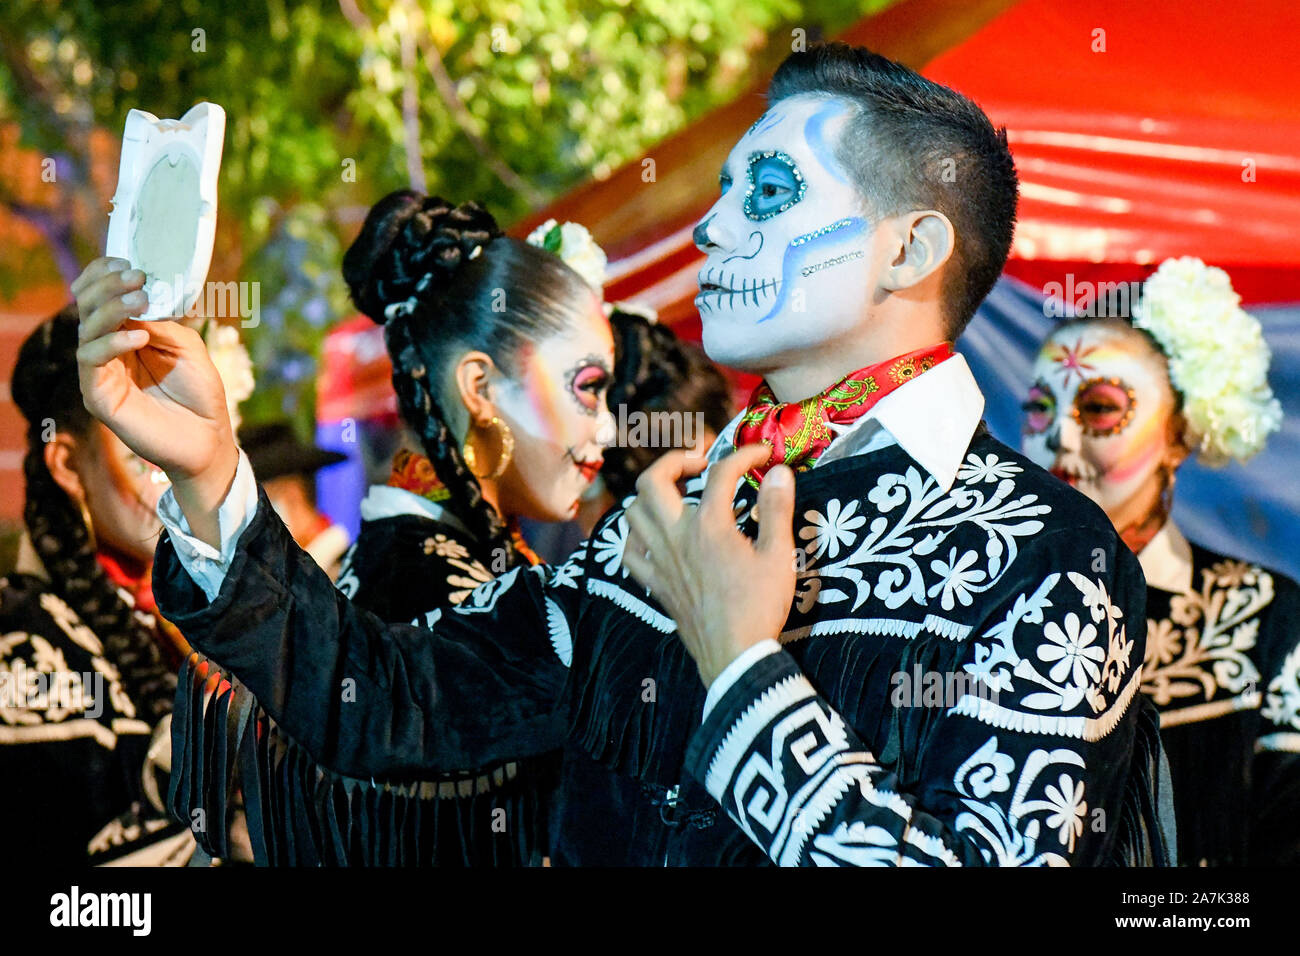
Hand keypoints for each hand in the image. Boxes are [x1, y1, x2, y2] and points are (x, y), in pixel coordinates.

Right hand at [74, 257, 238, 545]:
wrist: (209, 439)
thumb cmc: (200, 393)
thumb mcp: (187, 346)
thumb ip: (162, 322)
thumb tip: (139, 299)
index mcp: (126, 335)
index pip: (102, 298)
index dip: (106, 276)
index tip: (128, 264)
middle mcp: (108, 352)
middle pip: (89, 309)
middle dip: (108, 287)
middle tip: (136, 278)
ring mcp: (101, 374)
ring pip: (87, 331)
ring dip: (112, 309)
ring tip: (140, 299)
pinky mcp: (99, 396)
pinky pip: (91, 361)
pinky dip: (112, 343)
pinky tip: (138, 336)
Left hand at [622, 444, 796, 687]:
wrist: (735, 655)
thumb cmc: (760, 606)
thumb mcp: (778, 556)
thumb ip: (776, 509)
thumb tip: (779, 472)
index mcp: (709, 525)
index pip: (722, 472)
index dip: (744, 455)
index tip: (762, 454)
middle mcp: (676, 536)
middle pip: (652, 481)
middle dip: (674, 461)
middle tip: (699, 464)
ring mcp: (659, 560)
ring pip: (632, 512)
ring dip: (650, 495)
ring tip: (676, 495)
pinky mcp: (654, 583)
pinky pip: (629, 551)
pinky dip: (637, 536)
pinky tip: (655, 536)